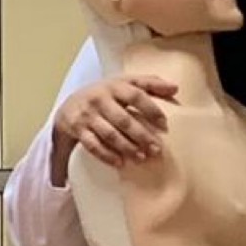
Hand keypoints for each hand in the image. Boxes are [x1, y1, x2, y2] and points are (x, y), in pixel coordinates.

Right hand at [50, 75, 177, 184]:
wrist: (69, 106)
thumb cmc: (105, 95)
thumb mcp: (124, 83)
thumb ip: (149, 83)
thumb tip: (175, 88)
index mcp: (114, 86)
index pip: (135, 95)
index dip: (151, 109)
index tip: (164, 124)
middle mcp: (99, 99)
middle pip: (124, 119)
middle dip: (141, 136)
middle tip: (156, 150)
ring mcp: (87, 115)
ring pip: (109, 134)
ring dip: (127, 147)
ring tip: (141, 158)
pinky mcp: (77, 129)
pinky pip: (93, 145)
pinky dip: (107, 155)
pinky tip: (120, 163)